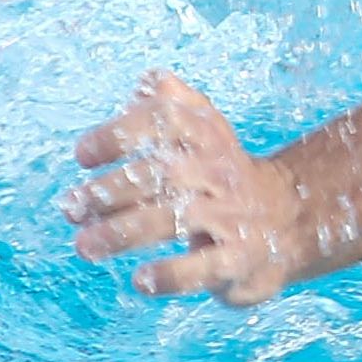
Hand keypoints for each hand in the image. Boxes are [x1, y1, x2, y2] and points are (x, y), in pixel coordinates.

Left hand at [65, 69, 295, 300]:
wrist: (291, 219)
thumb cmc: (225, 175)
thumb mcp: (209, 132)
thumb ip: (175, 103)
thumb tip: (145, 81)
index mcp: (210, 137)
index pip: (168, 121)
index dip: (123, 132)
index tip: (82, 155)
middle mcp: (221, 172)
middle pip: (165, 174)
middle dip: (112, 190)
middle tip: (70, 207)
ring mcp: (233, 216)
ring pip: (178, 219)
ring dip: (125, 232)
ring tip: (84, 245)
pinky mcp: (239, 259)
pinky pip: (205, 267)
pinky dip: (172, 275)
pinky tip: (140, 281)